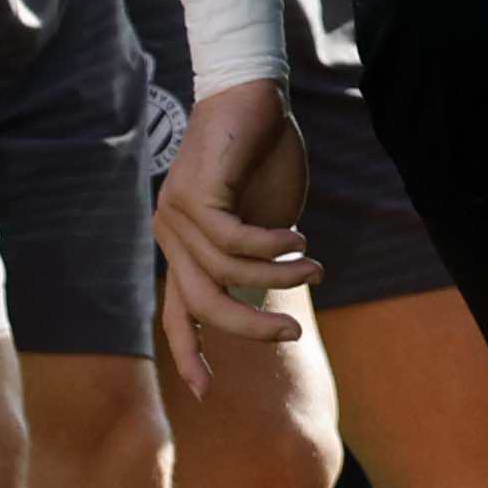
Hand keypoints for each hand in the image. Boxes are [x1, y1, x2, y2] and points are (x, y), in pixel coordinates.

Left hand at [154, 81, 314, 386]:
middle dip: (250, 328)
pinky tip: (298, 235)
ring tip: (315, 265)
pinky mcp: (195, 193)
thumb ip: (262, 262)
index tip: (206, 393)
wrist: (253, 93)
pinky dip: (271, 246)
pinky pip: (235, 242)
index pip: (178, 313)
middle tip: (294, 333)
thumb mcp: (266, 221)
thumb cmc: (264, 155)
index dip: (191, 353)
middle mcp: (171, 235)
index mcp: (184, 247)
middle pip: (203, 307)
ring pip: (225, 276)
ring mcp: (177, 214)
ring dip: (277, 278)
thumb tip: (270, 300)